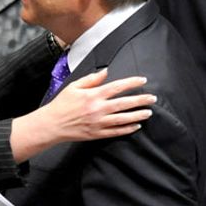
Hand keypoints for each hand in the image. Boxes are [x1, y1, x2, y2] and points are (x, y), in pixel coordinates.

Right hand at [10, 68, 155, 162]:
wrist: (53, 124)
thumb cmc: (62, 104)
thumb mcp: (74, 86)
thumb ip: (91, 79)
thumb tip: (105, 72)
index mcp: (92, 95)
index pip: (116, 87)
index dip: (131, 83)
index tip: (142, 80)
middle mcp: (98, 109)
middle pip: (124, 103)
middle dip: (140, 100)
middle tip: (152, 98)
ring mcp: (98, 122)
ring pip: (123, 119)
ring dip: (138, 115)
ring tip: (148, 112)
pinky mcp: (97, 133)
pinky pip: (116, 131)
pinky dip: (128, 129)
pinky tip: (136, 125)